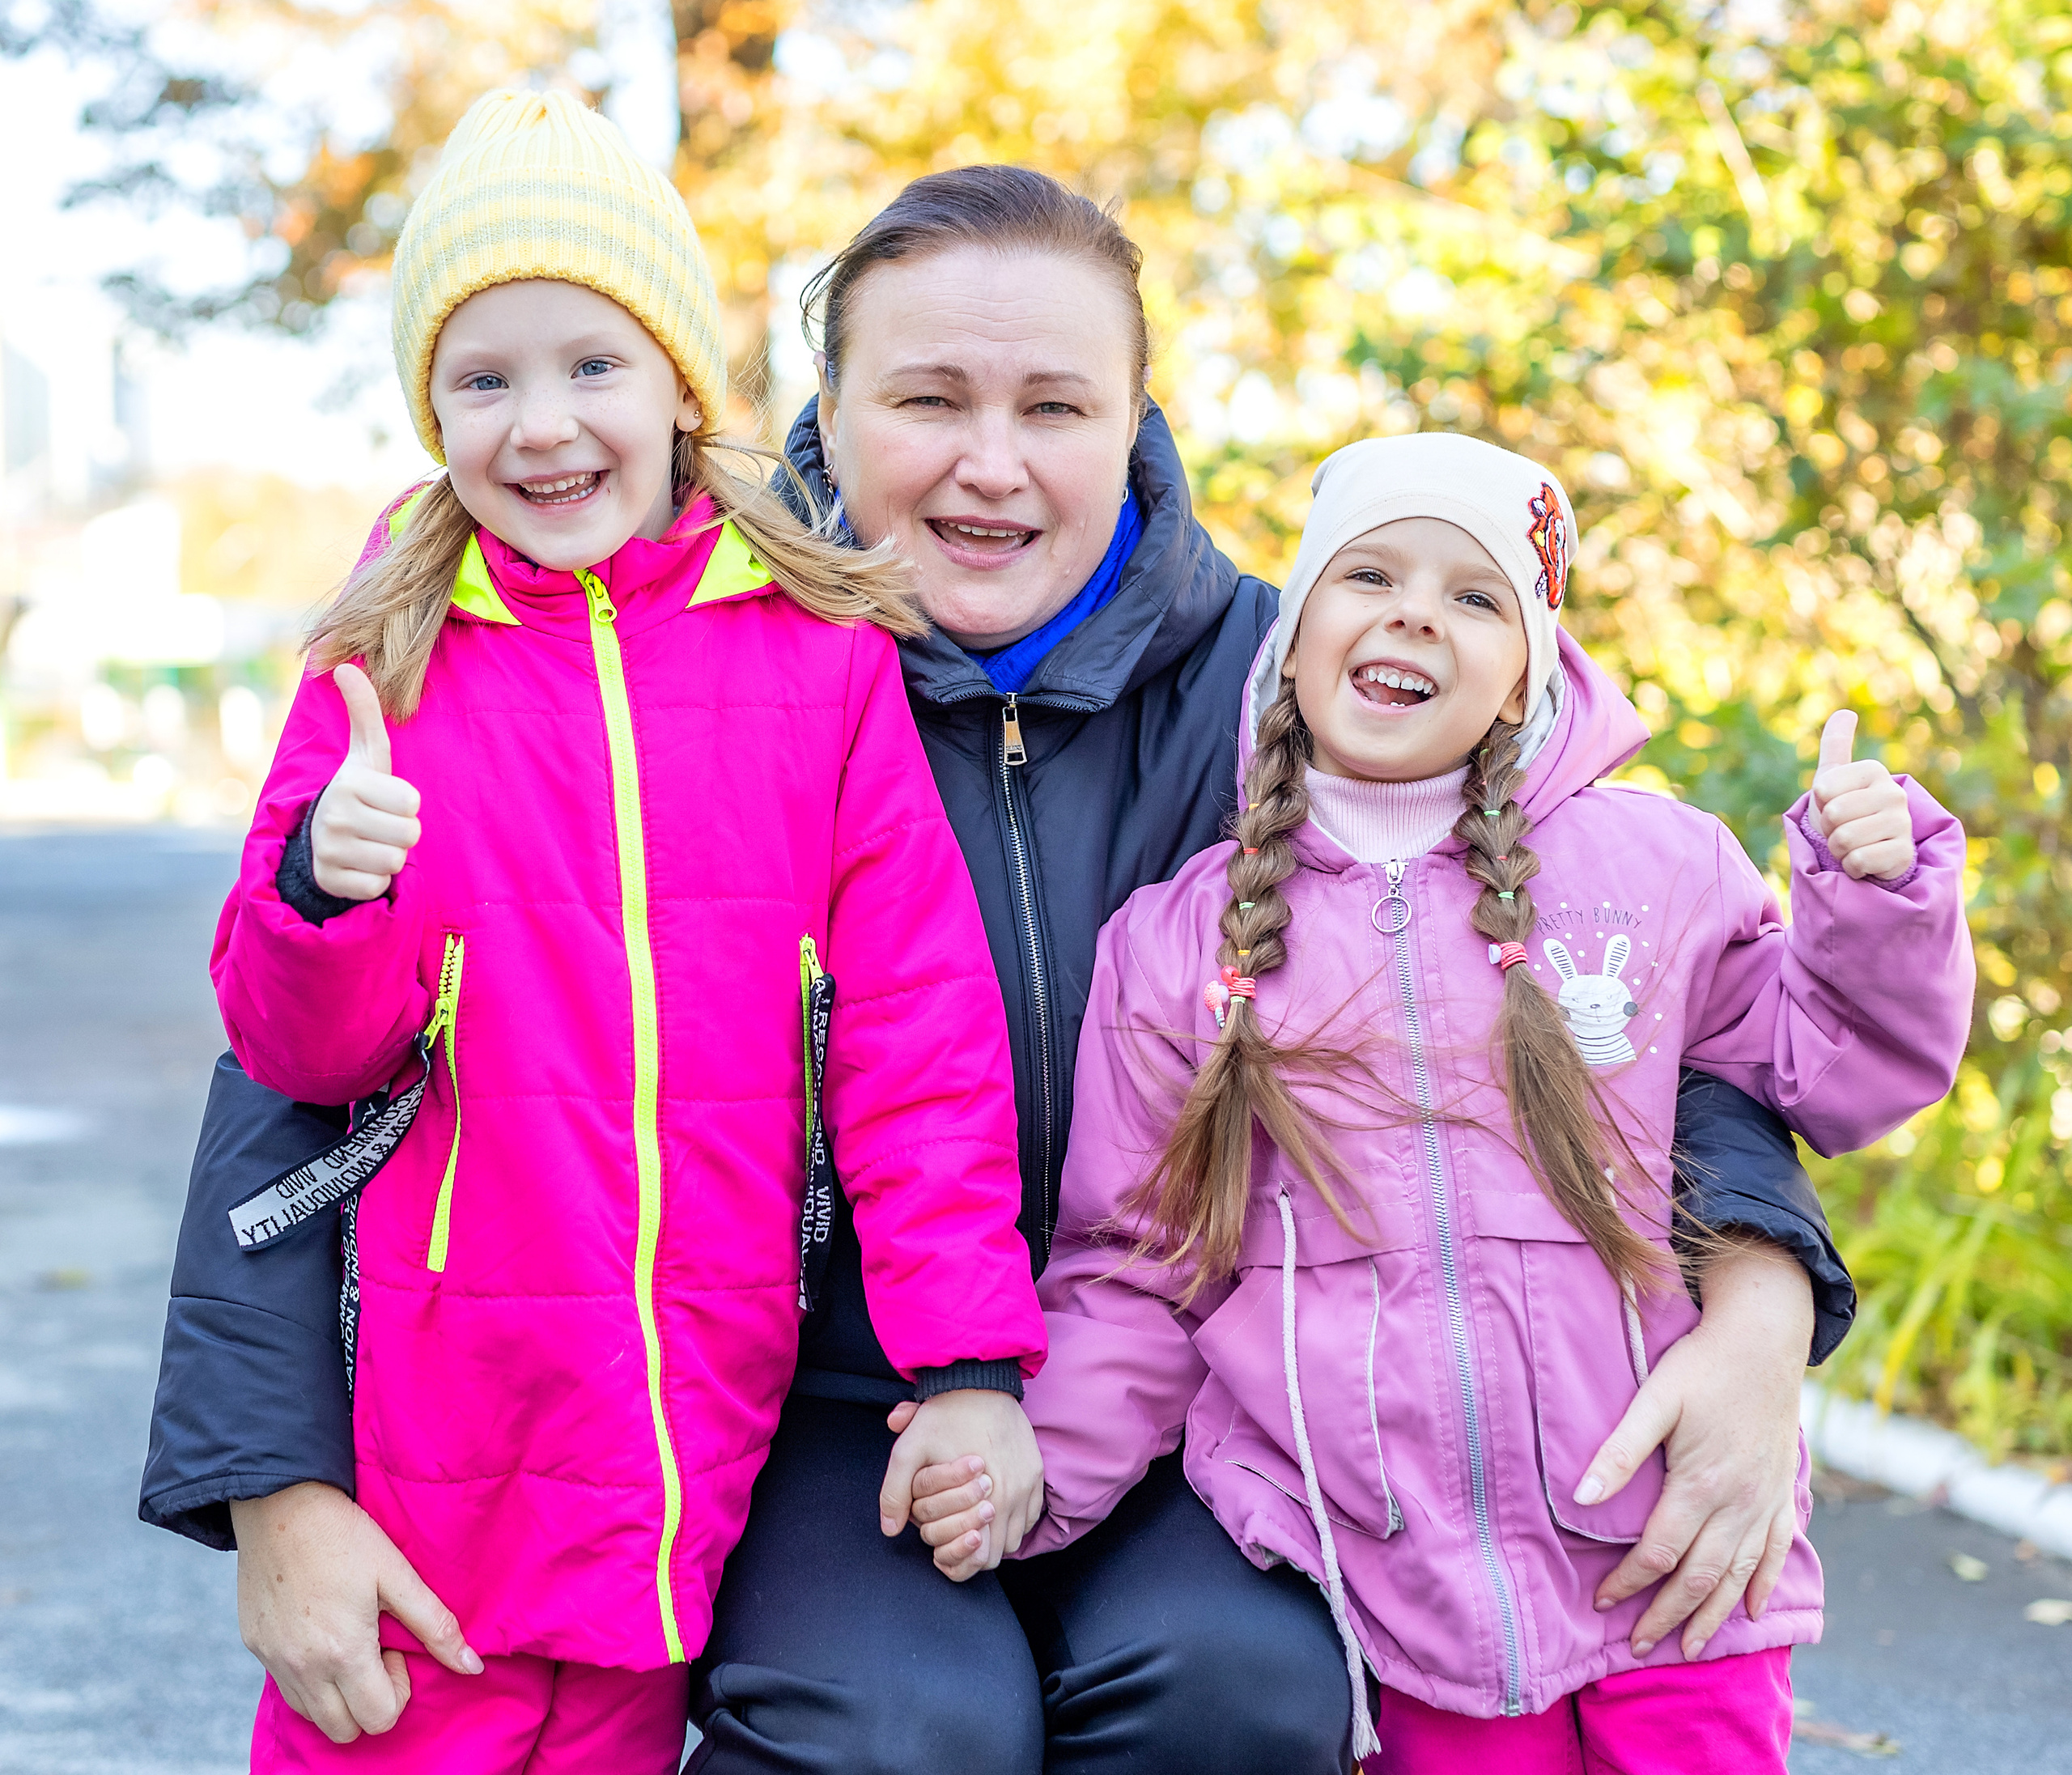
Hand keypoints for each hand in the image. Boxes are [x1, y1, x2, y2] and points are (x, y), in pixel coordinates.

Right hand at [229, 1482, 479, 1742]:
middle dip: (370, 1701)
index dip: (399, 1689)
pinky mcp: (255, 1647)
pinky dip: (310, 1681)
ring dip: (339, 1695)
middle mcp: (302, 1668)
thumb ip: (435, 1625)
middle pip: (345, 1730)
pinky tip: (322, 1636)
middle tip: (376, 1648)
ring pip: (313, 1716)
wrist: (281, 1504)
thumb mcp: (398, 1574)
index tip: (398, 1647)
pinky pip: (286, 1690)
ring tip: (350, 1640)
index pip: (379, 1718)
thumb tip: (472, 1666)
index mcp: (343, 1653)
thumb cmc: (345, 1535)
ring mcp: (274, 1661)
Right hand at [311, 664, 421, 900]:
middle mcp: (335, 816)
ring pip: (395, 860)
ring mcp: (330, 850)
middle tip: (379, 825)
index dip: (405, 804)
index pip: (412, 802)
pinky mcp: (331, 880)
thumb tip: (345, 665)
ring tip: (369, 843)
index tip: (385, 800)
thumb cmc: (357, 792)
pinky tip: (358, 865)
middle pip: (409, 834)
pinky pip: (379, 885)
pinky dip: (374, 879)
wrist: (318, 838)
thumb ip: (363, 712)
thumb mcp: (365, 753)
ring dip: (390, 855)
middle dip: (402, 832)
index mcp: (350, 784)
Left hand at [880, 1390, 1042, 1581]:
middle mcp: (1013, 1496)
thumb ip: (895, 1492)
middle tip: (956, 1537)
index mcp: (985, 1497)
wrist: (979, 1382)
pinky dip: (1015, 1519)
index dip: (960, 1561)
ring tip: (974, 1524)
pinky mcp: (1037, 1472)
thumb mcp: (908, 1450)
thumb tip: (889, 1529)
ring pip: (1017, 1535)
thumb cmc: (943, 1417)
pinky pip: (1032, 1514)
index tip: (945, 1550)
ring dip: (997, 1537)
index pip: (981, 1557)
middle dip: (978, 1552)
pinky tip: (995, 1508)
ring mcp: (1029, 1484)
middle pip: (1000, 1552)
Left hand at [1574, 1242, 1812, 1659]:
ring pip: (1739, 1576)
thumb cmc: (1702, 1365)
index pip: (1659, 1553)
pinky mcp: (1783, 1493)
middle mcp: (1740, 1504)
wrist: (1767, 1339)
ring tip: (1688, 1647)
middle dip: (1667, 1615)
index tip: (1601, 1602)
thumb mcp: (1654, 1399)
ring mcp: (1766, 1503)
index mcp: (1702, 1484)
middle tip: (1638, 1647)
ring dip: (1713, 1615)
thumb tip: (1579, 1498)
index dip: (1629, 1582)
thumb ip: (1619, 1451)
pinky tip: (1752, 1610)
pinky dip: (1762, 1584)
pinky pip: (1777, 1552)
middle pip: (1700, 1578)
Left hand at [1807, 711, 1913, 879]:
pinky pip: (1859, 861)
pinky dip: (1852, 866)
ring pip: (1844, 840)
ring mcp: (1903, 823)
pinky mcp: (1904, 853)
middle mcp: (1894, 793)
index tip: (1835, 804)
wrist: (1868, 849)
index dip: (1820, 803)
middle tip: (1843, 828)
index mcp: (1874, 771)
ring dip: (1839, 849)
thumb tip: (1845, 712)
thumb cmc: (1846, 810)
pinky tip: (1865, 862)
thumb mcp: (1834, 776)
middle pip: (1833, 816)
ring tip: (1853, 844)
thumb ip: (1836, 744)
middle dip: (1828, 828)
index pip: (1822, 790)